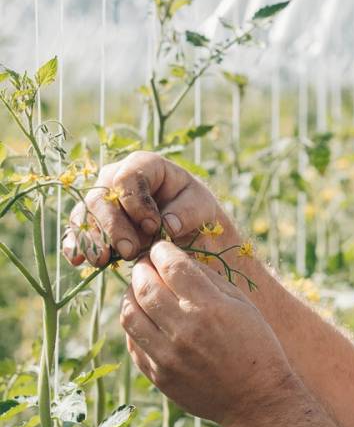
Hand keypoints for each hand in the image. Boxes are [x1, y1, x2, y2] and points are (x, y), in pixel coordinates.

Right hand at [62, 150, 237, 269]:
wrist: (187, 229)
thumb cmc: (195, 210)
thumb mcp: (202, 207)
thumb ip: (188, 212)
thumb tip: (167, 225)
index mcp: (144, 165)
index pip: (128, 177)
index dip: (136, 202)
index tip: (154, 227)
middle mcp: (115, 178)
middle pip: (101, 197)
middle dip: (113, 226)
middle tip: (130, 251)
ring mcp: (101, 200)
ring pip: (84, 215)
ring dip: (92, 239)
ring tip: (103, 261)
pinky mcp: (92, 223)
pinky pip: (77, 231)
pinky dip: (76, 246)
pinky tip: (77, 260)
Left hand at [119, 240, 293, 426]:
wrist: (257, 400)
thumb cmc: (257, 347)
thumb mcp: (243, 306)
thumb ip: (210, 281)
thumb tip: (178, 261)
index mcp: (210, 309)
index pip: (172, 266)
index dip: (162, 252)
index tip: (161, 250)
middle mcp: (185, 331)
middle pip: (145, 286)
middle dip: (142, 269)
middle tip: (147, 266)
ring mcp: (168, 356)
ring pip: (130, 314)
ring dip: (131, 295)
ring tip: (140, 291)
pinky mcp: (159, 375)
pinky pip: (134, 343)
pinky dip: (135, 325)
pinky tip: (146, 319)